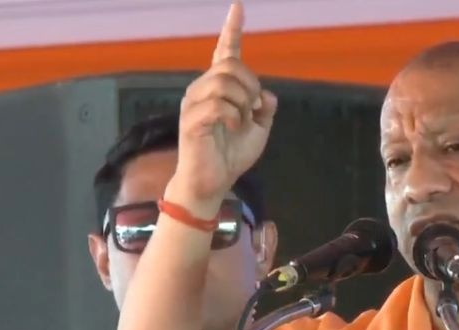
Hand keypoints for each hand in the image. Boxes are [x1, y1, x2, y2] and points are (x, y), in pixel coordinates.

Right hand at [166, 1, 276, 212]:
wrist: (213, 183)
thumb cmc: (230, 157)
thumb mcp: (258, 130)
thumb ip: (264, 109)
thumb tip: (266, 95)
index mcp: (219, 89)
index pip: (225, 52)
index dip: (232, 30)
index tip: (238, 8)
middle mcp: (203, 90)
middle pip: (230, 66)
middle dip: (250, 85)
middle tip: (254, 109)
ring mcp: (194, 103)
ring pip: (224, 82)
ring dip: (242, 102)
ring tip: (242, 120)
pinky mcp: (192, 120)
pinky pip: (219, 105)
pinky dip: (234, 116)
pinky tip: (234, 127)